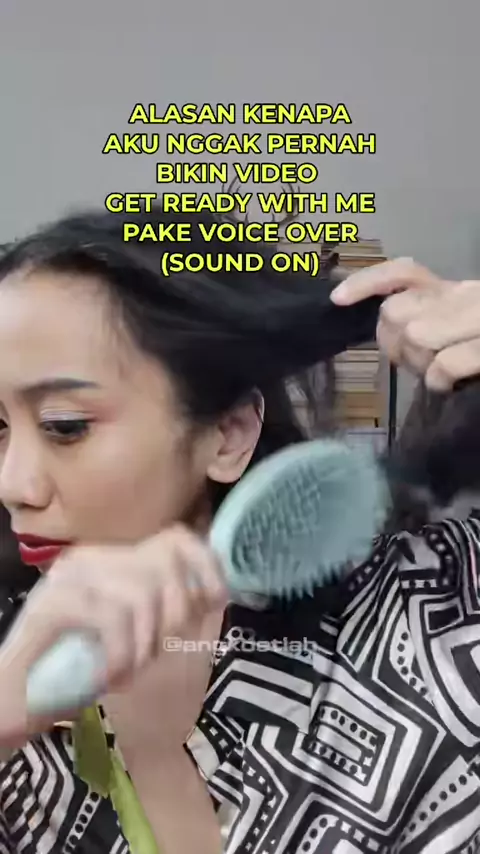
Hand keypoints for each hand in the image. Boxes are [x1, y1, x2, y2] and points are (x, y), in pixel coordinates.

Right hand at [0, 525, 226, 744]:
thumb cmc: (85, 672)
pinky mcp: (52, 603)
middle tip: (154, 653)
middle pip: (165, 562)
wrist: (21, 703)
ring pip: (142, 591)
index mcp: (115, 559)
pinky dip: (120, 655)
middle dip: (175, 613)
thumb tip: (218, 590)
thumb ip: (177, 612)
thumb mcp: (145, 640)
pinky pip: (112, 617)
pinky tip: (109, 677)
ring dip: (144, 644)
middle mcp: (92, 557)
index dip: (206, 567)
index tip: (216, 602)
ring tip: (127, 670)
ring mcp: (70, 577)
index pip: (177, 538)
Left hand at [331, 258, 479, 390]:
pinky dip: (438, 380)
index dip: (366, 282)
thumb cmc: (475, 342)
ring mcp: (478, 317)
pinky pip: (443, 364)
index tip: (337, 299)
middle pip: (395, 311)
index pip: (403, 272)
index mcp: (452, 290)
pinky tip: (448, 384)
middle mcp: (464, 294)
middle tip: (415, 360)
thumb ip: (422, 320)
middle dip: (395, 343)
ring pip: (416, 336)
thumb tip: (385, 328)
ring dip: (420, 364)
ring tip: (438, 371)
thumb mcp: (454, 327)